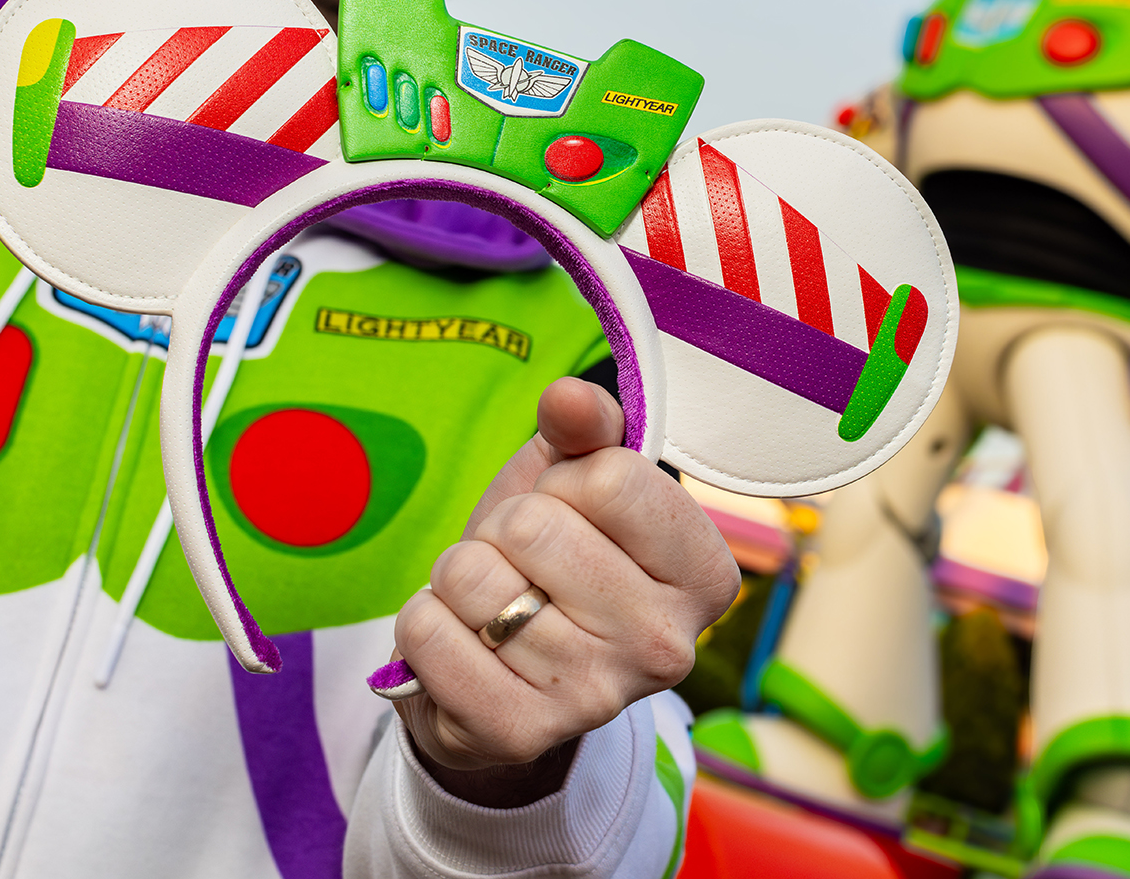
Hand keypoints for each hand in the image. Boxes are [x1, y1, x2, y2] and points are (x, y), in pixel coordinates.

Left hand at [389, 377, 739, 805]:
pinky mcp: (519, 734)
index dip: (568, 479)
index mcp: (705, 575)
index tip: (574, 512)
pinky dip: (423, 621)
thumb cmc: (551, 558)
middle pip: (534, 526)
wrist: (504, 668)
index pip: (611, 479)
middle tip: (522, 564)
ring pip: (471, 577)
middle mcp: (668, 647)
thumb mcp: (576, 479)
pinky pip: (427, 632)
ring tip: (493, 602)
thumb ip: (584, 427)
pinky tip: (460, 641)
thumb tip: (567, 396)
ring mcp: (596, 698)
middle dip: (504, 528)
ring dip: (461, 577)